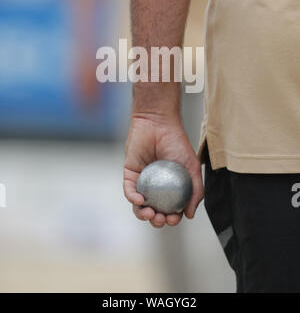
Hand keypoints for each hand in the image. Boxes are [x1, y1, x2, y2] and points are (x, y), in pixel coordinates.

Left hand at [124, 112, 203, 227]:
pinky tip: (140, 201)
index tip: (174, 219)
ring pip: (140, 205)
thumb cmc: (177, 142)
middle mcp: (156, 187)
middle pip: (154, 211)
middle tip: (161, 218)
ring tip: (150, 214)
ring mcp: (142, 182)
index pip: (171, 209)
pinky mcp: (130, 174)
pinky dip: (133, 198)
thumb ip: (196, 191)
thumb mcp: (193, 167)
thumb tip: (190, 215)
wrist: (159, 124)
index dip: (172, 218)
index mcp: (171, 188)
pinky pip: (129, 190)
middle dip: (157, 221)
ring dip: (143, 215)